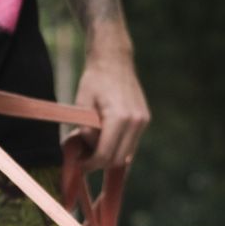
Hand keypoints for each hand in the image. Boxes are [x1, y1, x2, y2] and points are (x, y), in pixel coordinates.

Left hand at [73, 48, 149, 169]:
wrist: (114, 60)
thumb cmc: (94, 79)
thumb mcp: (82, 104)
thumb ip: (85, 131)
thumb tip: (89, 151)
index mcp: (119, 117)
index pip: (106, 154)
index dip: (91, 164)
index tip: (80, 165)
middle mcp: (135, 122)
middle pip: (118, 159)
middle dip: (100, 163)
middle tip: (84, 160)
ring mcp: (143, 122)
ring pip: (126, 154)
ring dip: (110, 157)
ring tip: (93, 149)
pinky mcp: (144, 120)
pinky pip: (131, 144)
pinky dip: (118, 147)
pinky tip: (104, 140)